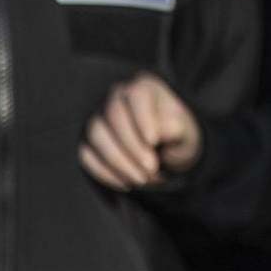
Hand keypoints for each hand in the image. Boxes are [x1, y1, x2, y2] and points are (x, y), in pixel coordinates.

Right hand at [80, 73, 201, 190]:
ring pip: (96, 134)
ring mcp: (98, 117)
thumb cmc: (176, 135)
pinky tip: (125, 183)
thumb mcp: (185, 132)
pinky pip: (85, 153)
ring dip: (118, 161)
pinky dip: (103, 171)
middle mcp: (117, 97)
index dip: (143, 118)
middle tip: (151, 169)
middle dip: (132, 146)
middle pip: (114, 116)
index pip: (137, 95)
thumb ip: (174, 129)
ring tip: (141, 179)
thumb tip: (158, 132)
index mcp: (144, 87)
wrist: (164, 150)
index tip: (154, 141)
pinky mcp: (87, 140)